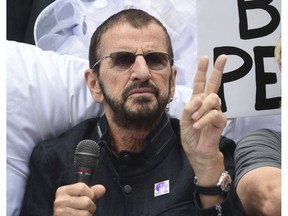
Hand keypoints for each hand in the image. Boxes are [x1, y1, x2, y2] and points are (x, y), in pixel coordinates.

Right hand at [54, 183, 105, 215]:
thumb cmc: (72, 208)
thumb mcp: (80, 197)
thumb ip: (91, 192)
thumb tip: (102, 189)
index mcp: (63, 191)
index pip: (82, 187)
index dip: (90, 193)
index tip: (88, 198)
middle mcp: (60, 201)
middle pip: (86, 201)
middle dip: (91, 206)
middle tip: (85, 209)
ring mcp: (61, 212)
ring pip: (86, 213)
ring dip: (88, 215)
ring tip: (81, 214)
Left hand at [180, 55, 226, 183]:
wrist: (197, 152)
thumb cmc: (190, 135)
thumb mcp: (183, 119)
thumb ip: (189, 107)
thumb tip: (199, 98)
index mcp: (197, 101)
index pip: (201, 83)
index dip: (202, 71)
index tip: (206, 58)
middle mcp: (207, 104)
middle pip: (214, 84)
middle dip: (217, 70)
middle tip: (223, 57)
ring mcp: (215, 111)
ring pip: (212, 99)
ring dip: (201, 109)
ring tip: (194, 120)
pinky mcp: (221, 121)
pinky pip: (214, 114)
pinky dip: (204, 120)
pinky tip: (198, 126)